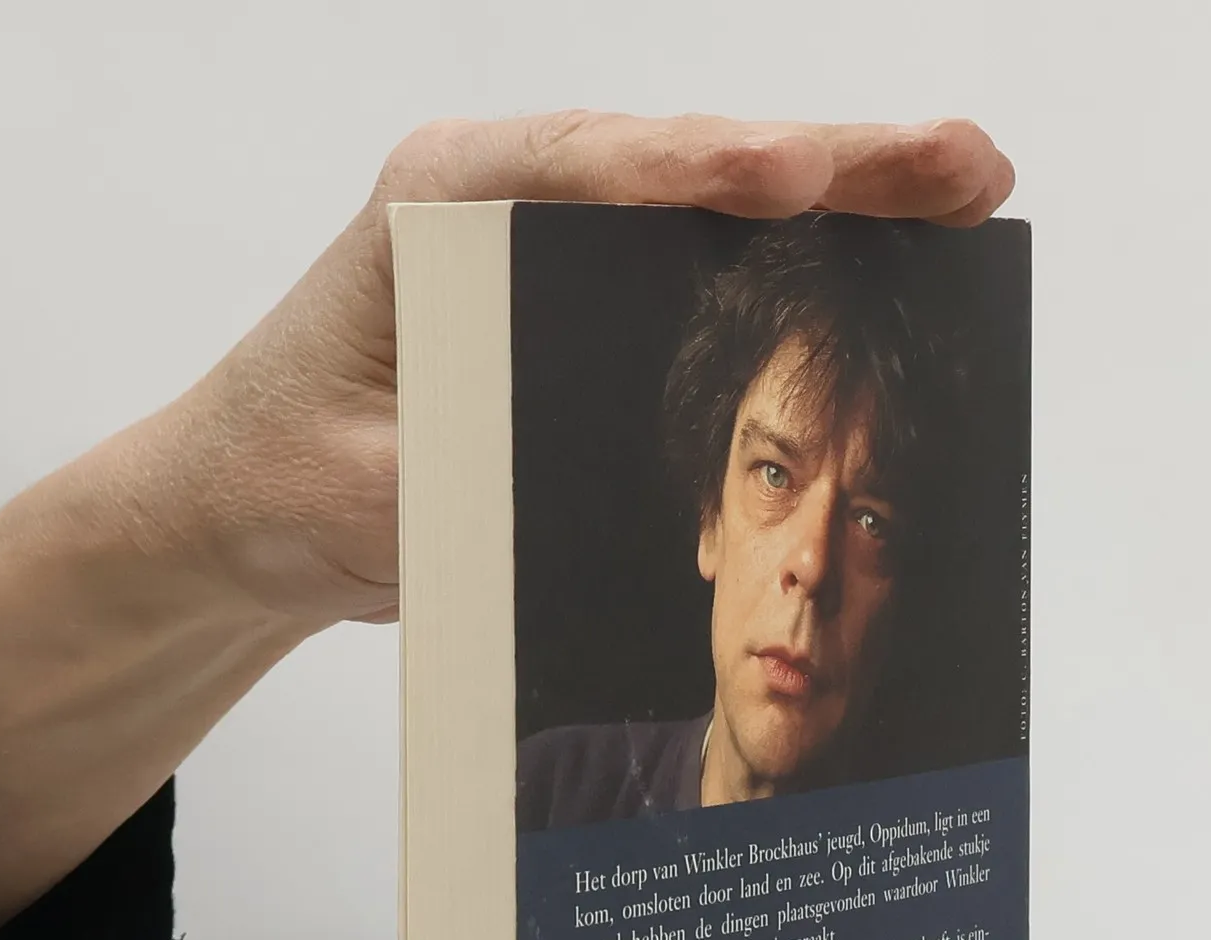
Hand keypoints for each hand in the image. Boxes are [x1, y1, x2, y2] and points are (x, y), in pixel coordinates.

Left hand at [0, 112, 1013, 939]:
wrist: (246, 505)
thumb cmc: (284, 482)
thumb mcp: (366, 495)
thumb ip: (456, 483)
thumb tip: (562, 485)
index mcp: (442, 203)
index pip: (597, 170)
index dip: (715, 172)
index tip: (805, 180)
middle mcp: (504, 198)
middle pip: (689, 163)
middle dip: (833, 164)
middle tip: (963, 165)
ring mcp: (547, 240)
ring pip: (713, 201)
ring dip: (842, 199)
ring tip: (964, 190)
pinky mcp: (574, 296)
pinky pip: (699, 263)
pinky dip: (795, 260)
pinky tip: (884, 265)